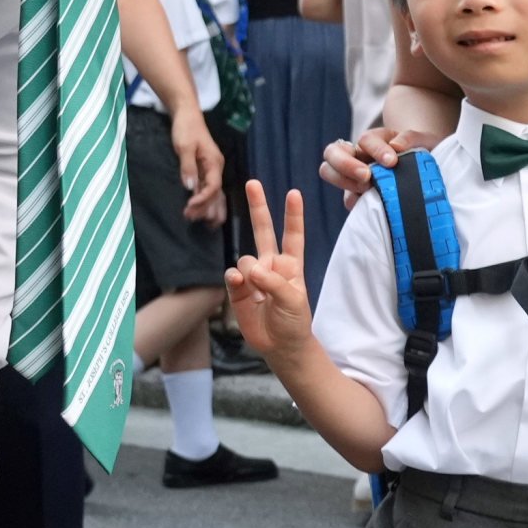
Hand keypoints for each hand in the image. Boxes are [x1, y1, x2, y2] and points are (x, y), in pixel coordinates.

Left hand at [171, 106, 223, 220]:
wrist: (187, 115)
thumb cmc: (186, 128)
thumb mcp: (184, 146)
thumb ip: (187, 166)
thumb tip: (189, 187)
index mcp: (214, 162)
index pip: (213, 186)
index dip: (203, 199)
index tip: (190, 207)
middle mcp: (216, 168)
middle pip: (216, 193)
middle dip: (205, 208)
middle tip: (190, 218)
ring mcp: (212, 169)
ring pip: (214, 193)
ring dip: (208, 208)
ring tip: (204, 224)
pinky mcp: (205, 169)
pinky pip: (208, 189)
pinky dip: (206, 201)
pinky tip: (202, 211)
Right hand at [226, 181, 315, 358]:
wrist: (280, 345)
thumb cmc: (294, 321)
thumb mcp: (293, 300)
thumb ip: (274, 282)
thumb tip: (250, 269)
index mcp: (291, 265)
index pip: (293, 235)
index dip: (293, 215)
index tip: (294, 193)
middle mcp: (271, 265)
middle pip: (264, 231)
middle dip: (258, 207)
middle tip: (252, 183)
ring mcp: (253, 276)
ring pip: (246, 259)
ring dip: (251, 273)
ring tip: (260, 293)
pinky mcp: (238, 289)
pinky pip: (232, 275)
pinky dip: (235, 278)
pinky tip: (240, 285)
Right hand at [319, 117, 444, 202]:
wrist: (426, 171)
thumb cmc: (423, 153)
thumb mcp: (424, 142)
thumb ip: (412, 138)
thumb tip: (396, 146)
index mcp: (374, 140)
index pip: (365, 140)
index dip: (376, 149)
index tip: (391, 161)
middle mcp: (357, 155)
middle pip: (332, 152)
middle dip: (346, 164)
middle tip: (366, 176)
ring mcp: (353, 175)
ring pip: (328, 171)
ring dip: (342, 180)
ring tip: (365, 189)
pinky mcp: (356, 195)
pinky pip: (346, 198)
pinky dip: (355, 202)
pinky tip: (369, 205)